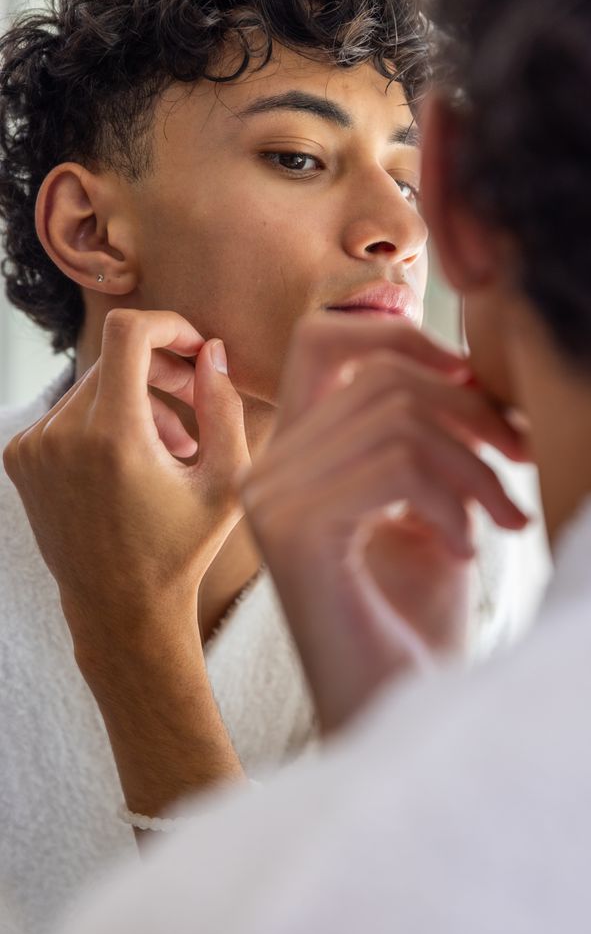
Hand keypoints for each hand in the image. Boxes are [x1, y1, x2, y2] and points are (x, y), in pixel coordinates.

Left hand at [3, 309, 249, 816]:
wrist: (121, 609)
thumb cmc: (183, 550)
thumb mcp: (226, 483)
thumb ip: (223, 408)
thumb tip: (212, 352)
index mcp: (114, 437)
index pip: (128, 333)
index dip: (168, 325)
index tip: (194, 346)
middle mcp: (62, 435)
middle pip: (114, 360)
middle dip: (161, 371)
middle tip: (196, 402)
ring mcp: (34, 447)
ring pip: (93, 387)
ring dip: (136, 402)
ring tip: (172, 449)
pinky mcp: (21, 458)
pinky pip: (68, 413)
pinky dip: (103, 422)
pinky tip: (132, 463)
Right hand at [242, 315, 528, 732]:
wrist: (397, 714)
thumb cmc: (417, 622)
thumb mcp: (432, 507)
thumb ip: (430, 434)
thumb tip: (462, 365)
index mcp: (294, 456)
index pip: (324, 339)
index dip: (400, 335)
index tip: (472, 379)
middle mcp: (268, 470)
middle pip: (382, 379)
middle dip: (473, 414)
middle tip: (523, 465)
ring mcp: (271, 499)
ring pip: (397, 420)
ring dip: (475, 468)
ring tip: (505, 520)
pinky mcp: (293, 532)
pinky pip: (394, 466)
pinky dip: (452, 501)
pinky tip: (464, 549)